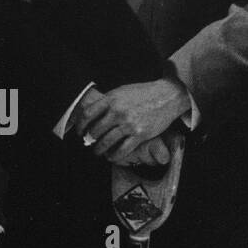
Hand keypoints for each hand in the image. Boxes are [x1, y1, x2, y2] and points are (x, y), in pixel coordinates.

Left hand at [75, 79, 189, 161]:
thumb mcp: (122, 91)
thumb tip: (93, 114)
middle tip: (89, 142)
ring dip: (99, 149)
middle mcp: (118, 112)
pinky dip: (114, 156)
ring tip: (98, 152)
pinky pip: (122, 150)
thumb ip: (108, 101)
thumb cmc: (144, 92)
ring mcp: (129, 124)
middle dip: (90, 139)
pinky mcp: (140, 134)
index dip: (80, 125)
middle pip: (95, 130)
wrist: (167, 96)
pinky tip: (111, 156)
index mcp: (112, 99)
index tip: (80, 131)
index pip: (88, 114)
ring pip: (107, 142)